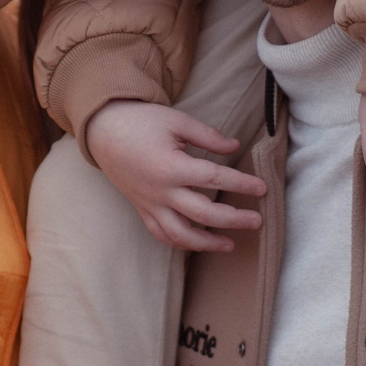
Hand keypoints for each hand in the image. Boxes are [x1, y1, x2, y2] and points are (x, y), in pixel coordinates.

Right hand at [82, 101, 267, 251]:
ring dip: (207, 243)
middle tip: (257, 221)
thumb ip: (208, 136)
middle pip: (203, 213)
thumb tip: (235, 147)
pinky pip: (161, 234)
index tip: (262, 188)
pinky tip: (198, 244)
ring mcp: (150, 203)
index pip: (214, 179)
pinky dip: (180, 243)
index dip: (241, 184)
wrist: (104, 131)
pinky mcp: (142, 209)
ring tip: (229, 245)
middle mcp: (161, 190)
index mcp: (171, 165)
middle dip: (233, 220)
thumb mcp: (177, 121)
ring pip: (180, 234)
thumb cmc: (142, 122)